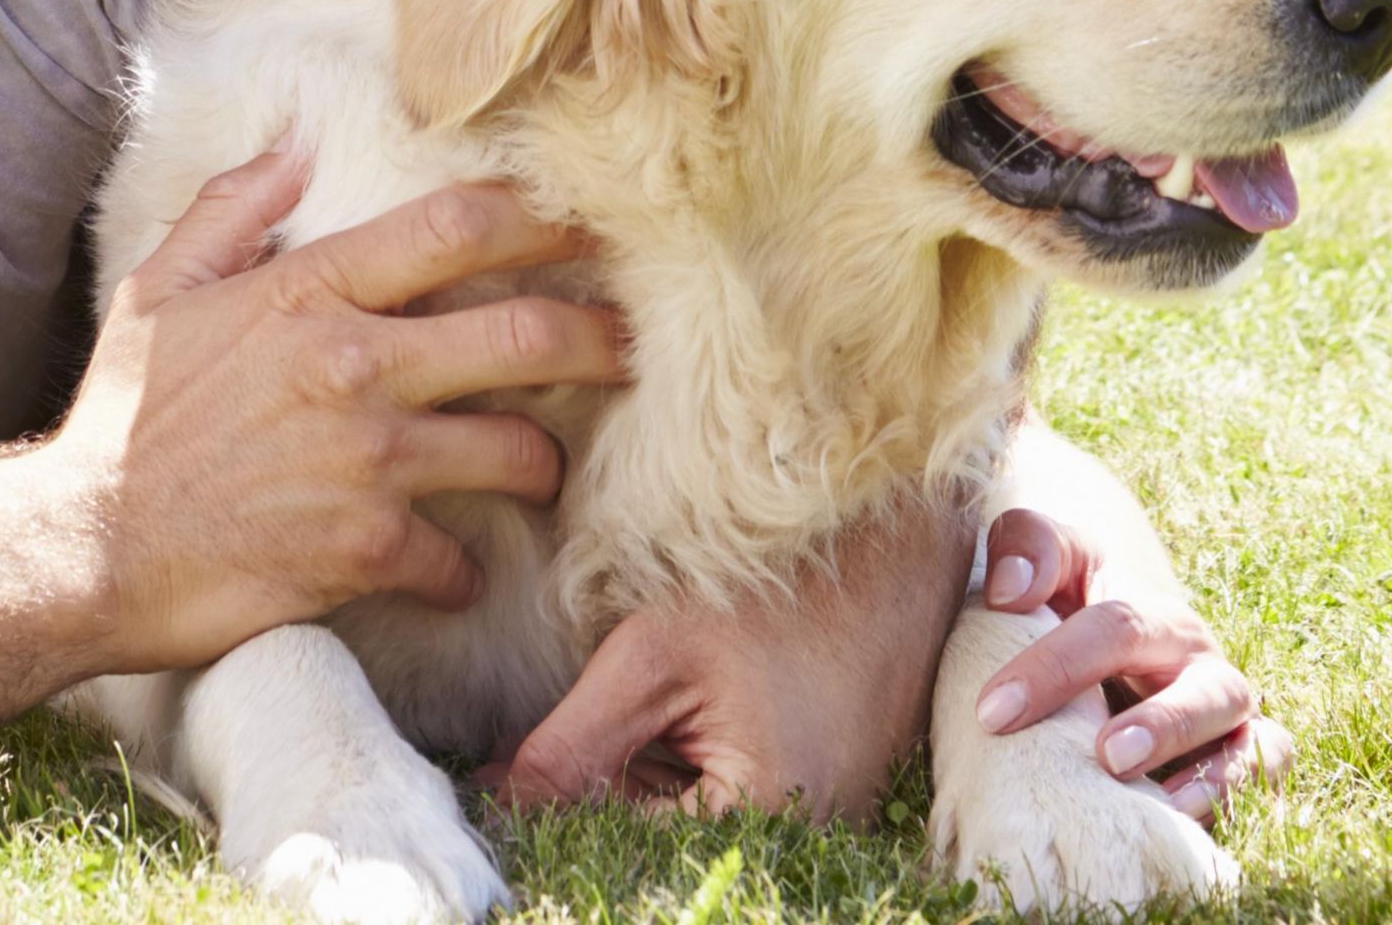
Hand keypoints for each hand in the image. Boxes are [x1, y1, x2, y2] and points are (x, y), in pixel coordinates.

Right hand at [41, 150, 628, 675]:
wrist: (82, 549)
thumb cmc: (120, 419)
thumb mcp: (160, 291)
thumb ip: (231, 209)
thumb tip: (293, 143)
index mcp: (309, 290)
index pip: (458, 227)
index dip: (542, 217)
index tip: (590, 224)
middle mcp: (354, 364)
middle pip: (525, 333)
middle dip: (600, 338)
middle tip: (632, 346)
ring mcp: (367, 460)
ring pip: (516, 448)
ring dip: (546, 462)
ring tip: (549, 466)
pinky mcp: (364, 551)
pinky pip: (460, 557)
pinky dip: (466, 569)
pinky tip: (457, 571)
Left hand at [498, 487, 967, 818]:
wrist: (897, 540)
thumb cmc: (780, 583)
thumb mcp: (653, 657)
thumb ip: (569, 748)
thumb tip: (494, 809)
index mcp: (760, 820)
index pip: (617, 852)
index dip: (551, 817)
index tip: (496, 778)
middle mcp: (801, 843)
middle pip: (654, 849)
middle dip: (597, 799)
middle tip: (562, 734)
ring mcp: (819, 824)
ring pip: (687, 830)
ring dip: (643, 784)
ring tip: (649, 706)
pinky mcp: (823, 797)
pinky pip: (726, 805)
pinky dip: (687, 769)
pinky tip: (683, 714)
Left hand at [967, 508, 1289, 820]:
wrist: (1119, 640)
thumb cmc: (1074, 604)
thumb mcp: (1055, 564)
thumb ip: (1027, 545)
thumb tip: (1010, 589)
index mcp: (1152, 613)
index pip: (1113, 629)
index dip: (1054, 668)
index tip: (992, 712)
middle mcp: (1200, 663)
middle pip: (1203, 689)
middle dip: (1161, 725)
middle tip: (1109, 757)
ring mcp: (1228, 714)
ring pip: (1248, 740)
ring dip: (1211, 776)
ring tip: (1162, 804)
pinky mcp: (1243, 757)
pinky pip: (1264, 777)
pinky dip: (1238, 798)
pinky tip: (1184, 821)